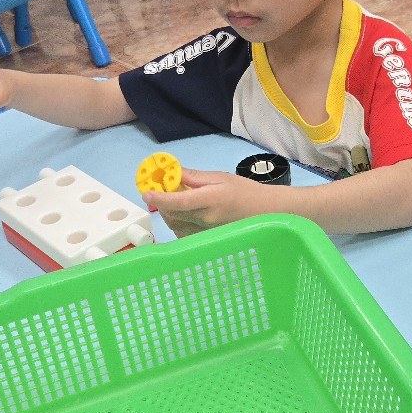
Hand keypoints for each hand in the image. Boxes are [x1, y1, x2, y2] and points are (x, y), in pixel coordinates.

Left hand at [146, 168, 273, 236]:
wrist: (264, 212)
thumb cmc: (244, 191)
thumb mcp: (220, 177)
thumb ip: (194, 177)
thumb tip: (173, 172)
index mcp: (211, 200)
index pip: (180, 201)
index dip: (161, 198)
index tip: (147, 192)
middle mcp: (206, 220)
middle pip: (173, 214)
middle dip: (161, 203)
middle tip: (158, 191)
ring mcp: (206, 233)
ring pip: (175, 225)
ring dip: (167, 213)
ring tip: (171, 201)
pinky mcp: (206, 240)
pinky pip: (183, 234)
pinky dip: (176, 224)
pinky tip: (181, 215)